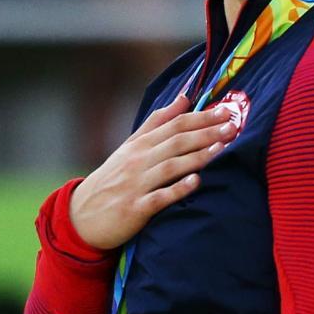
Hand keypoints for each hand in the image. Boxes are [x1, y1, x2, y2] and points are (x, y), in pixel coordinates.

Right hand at [67, 98, 237, 249]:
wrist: (81, 216)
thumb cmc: (114, 178)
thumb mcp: (131, 147)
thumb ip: (158, 123)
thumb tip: (184, 98)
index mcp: (139, 145)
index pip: (173, 125)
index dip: (200, 117)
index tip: (226, 109)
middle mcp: (138, 161)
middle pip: (175, 143)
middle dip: (205, 133)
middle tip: (232, 125)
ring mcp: (136, 185)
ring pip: (169, 167)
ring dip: (196, 157)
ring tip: (221, 149)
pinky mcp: (136, 208)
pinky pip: (159, 197)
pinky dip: (177, 189)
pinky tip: (196, 181)